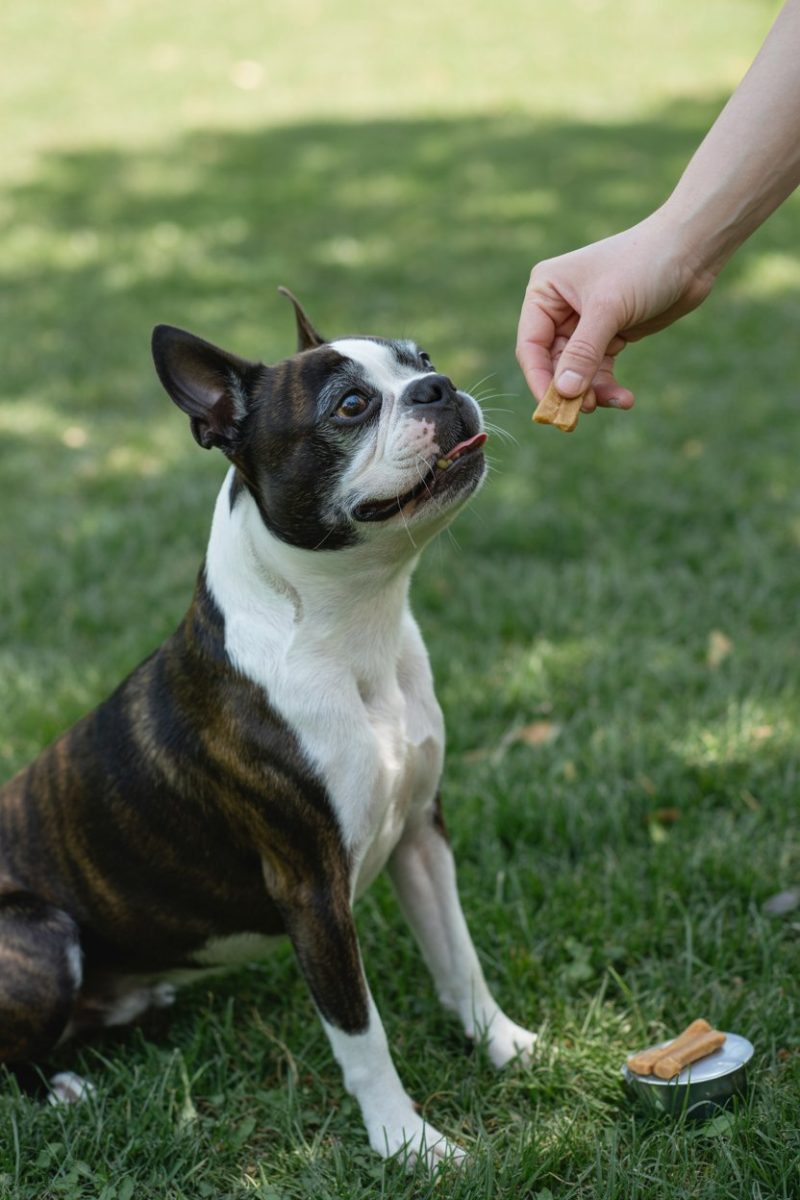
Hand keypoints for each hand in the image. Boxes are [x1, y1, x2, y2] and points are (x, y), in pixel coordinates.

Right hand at [515, 214, 715, 409]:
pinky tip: (625, 398)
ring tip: (615, 402)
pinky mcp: (609, 334)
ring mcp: (584, 324)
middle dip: (570, 389)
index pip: (531, 345)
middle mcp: (559, 308)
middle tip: (585, 413)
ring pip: (578, 372)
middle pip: (553, 363)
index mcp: (546, 292)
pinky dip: (609, 386)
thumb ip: (583, 353)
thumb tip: (563, 393)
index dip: (539, 379)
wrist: (692, 251)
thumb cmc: (644, 265)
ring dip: (594, 391)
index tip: (551, 407)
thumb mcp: (608, 309)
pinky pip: (600, 370)